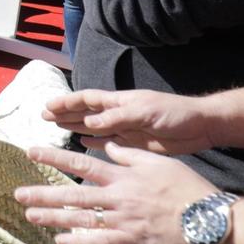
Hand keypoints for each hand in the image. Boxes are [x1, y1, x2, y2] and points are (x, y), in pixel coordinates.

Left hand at [14, 142, 216, 243]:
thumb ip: (130, 156)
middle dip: (44, 195)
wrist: (208, 218)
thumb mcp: (159, 162)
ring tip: (31, 217)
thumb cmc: (187, 188)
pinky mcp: (132, 241)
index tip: (32, 152)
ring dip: (55, 219)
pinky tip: (61, 243)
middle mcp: (118, 198)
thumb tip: (108, 147)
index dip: (55, 158)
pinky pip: (100, 242)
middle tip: (18, 194)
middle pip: (74, 195)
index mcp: (123, 176)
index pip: (82, 165)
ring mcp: (123, 221)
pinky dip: (80, 243)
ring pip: (82, 219)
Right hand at [43, 87, 219, 154]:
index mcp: (120, 101)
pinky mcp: (135, 144)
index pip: (87, 99)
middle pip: (86, 112)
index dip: (67, 102)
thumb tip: (88, 123)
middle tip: (44, 117)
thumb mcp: (143, 112)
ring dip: (76, 127)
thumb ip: (116, 118)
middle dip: (66, 114)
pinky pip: (109, 143)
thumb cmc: (173, 113)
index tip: (48, 106)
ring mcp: (126, 128)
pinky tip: (84, 143)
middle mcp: (119, 113)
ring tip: (57, 128)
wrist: (200, 126)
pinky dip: (96, 143)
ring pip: (94, 127)